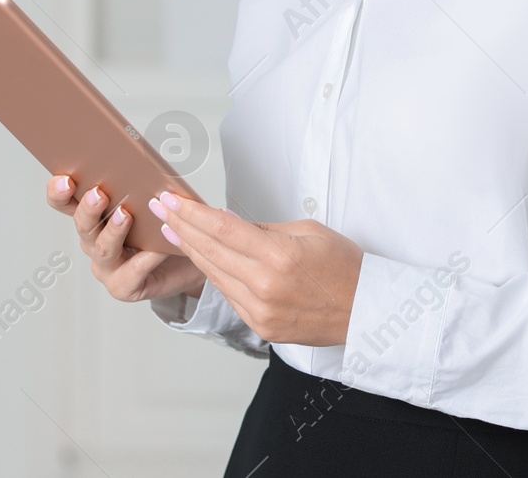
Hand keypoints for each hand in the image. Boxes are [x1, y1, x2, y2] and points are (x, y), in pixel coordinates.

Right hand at [46, 175, 206, 302]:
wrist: (187, 259)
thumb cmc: (164, 228)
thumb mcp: (148, 201)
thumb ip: (138, 185)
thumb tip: (143, 162)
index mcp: (93, 218)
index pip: (65, 203)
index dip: (59, 192)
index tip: (65, 179)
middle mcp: (93, 242)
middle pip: (83, 224)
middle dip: (89, 208)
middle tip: (100, 194)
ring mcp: (106, 267)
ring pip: (102, 248)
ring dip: (112, 231)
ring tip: (125, 215)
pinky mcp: (124, 286)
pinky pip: (133, 271)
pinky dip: (146, 257)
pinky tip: (158, 246)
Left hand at [149, 191, 363, 346]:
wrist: (366, 311)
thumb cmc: (345, 267)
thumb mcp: (309, 231)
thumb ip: (264, 228)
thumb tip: (229, 221)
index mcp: (279, 256)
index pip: (222, 229)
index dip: (191, 213)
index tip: (171, 200)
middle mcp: (265, 285)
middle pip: (210, 251)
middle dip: (182, 227)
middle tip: (161, 209)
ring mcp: (261, 310)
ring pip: (214, 275)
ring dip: (191, 251)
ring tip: (173, 231)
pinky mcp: (261, 327)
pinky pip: (229, 296)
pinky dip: (214, 275)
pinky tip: (202, 259)